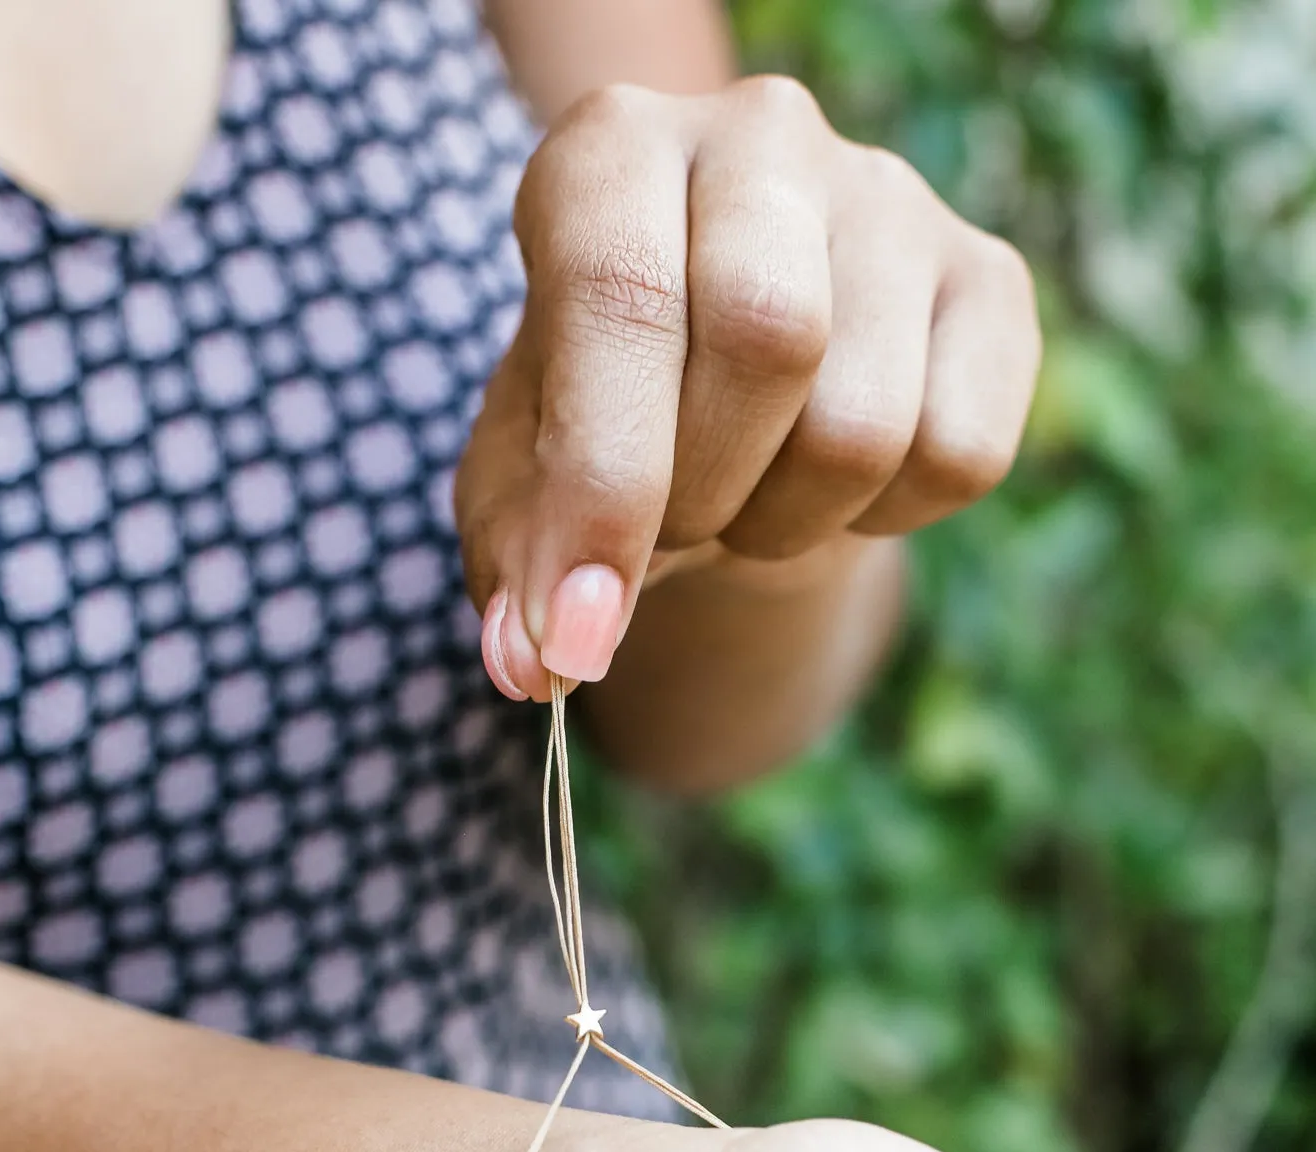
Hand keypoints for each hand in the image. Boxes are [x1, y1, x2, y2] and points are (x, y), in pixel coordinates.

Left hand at [455, 77, 1039, 699]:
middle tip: (672, 527)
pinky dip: (884, 521)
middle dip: (703, 495)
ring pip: (863, 423)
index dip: (603, 488)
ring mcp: (893, 198)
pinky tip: (834, 482)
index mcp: (613, 151)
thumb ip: (516, 562)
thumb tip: (530, 663)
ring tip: (746, 495)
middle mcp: (761, 134)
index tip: (578, 636)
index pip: (621, 296)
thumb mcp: (525, 484)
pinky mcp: (990, 280)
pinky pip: (958, 455)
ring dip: (785, 522)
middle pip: (769, 337)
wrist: (732, 409)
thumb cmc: (608, 427)